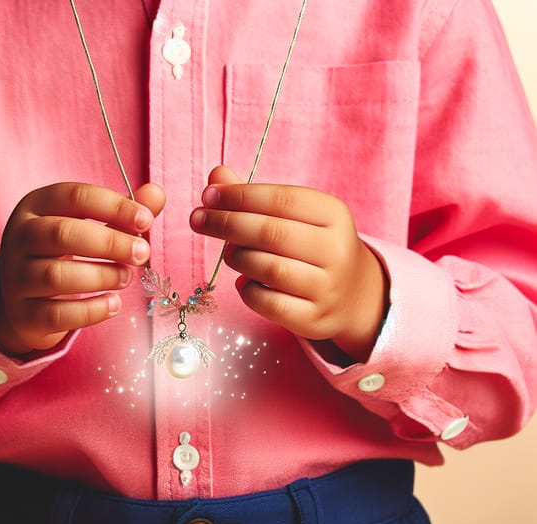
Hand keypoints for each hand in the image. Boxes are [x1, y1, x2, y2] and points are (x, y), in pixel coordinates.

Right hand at [0, 182, 164, 355]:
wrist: (27, 299)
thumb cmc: (65, 253)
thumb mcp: (90, 226)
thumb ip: (122, 213)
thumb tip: (157, 194)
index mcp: (36, 206)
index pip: (75, 197)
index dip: (115, 207)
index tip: (147, 221)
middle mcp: (19, 237)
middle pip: (62, 234)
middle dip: (111, 243)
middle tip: (142, 254)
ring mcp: (16, 277)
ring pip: (57, 276)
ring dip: (102, 277)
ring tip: (126, 278)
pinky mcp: (23, 313)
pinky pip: (58, 314)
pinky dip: (92, 311)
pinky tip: (114, 304)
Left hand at [190, 166, 388, 361]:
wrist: (353, 295)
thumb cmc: (312, 247)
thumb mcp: (295, 217)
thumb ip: (255, 198)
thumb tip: (216, 176)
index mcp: (334, 214)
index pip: (281, 199)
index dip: (240, 195)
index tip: (208, 196)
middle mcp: (335, 250)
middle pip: (271, 232)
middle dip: (227, 223)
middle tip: (198, 220)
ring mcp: (326, 288)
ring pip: (269, 269)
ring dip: (238, 258)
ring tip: (230, 254)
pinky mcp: (313, 319)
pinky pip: (268, 303)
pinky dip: (247, 291)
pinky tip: (244, 282)